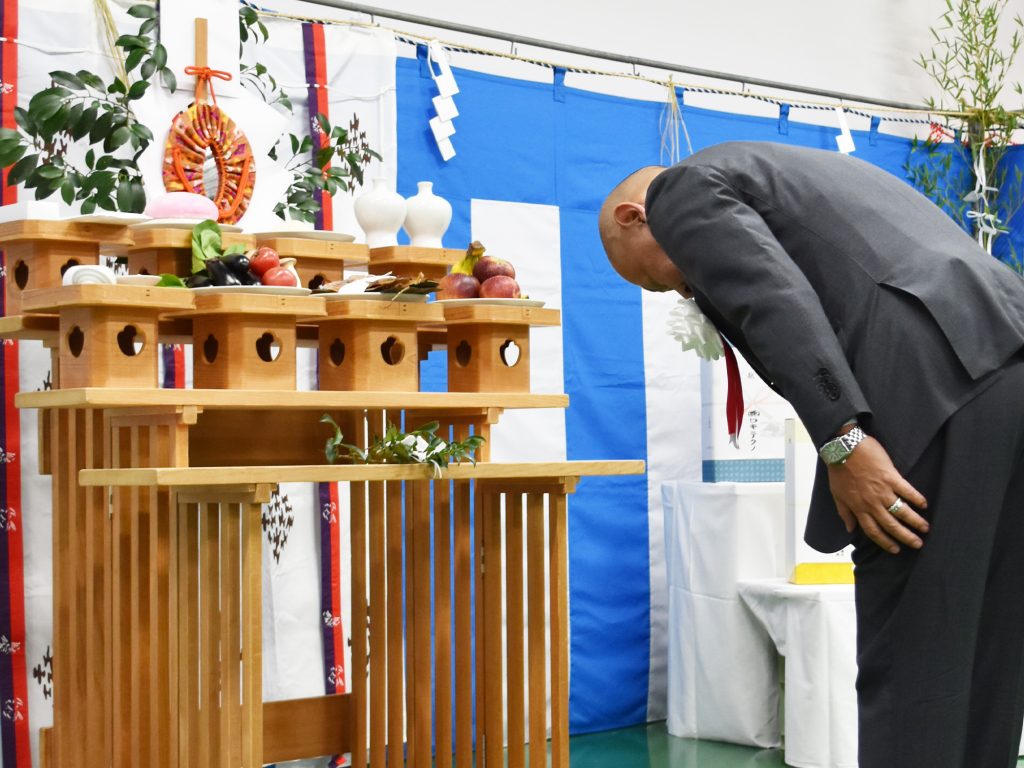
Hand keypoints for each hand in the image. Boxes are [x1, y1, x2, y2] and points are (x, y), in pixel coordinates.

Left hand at [827, 435, 928, 553]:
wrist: (843, 448)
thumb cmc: (839, 470)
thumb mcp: (836, 494)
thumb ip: (845, 513)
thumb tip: (850, 529)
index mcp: (858, 507)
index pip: (873, 531)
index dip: (885, 542)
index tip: (896, 550)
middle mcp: (871, 502)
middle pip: (891, 525)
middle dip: (905, 537)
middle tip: (918, 544)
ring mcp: (882, 490)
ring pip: (901, 511)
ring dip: (915, 521)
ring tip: (925, 528)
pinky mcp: (891, 477)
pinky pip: (907, 491)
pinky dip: (917, 498)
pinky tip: (924, 504)